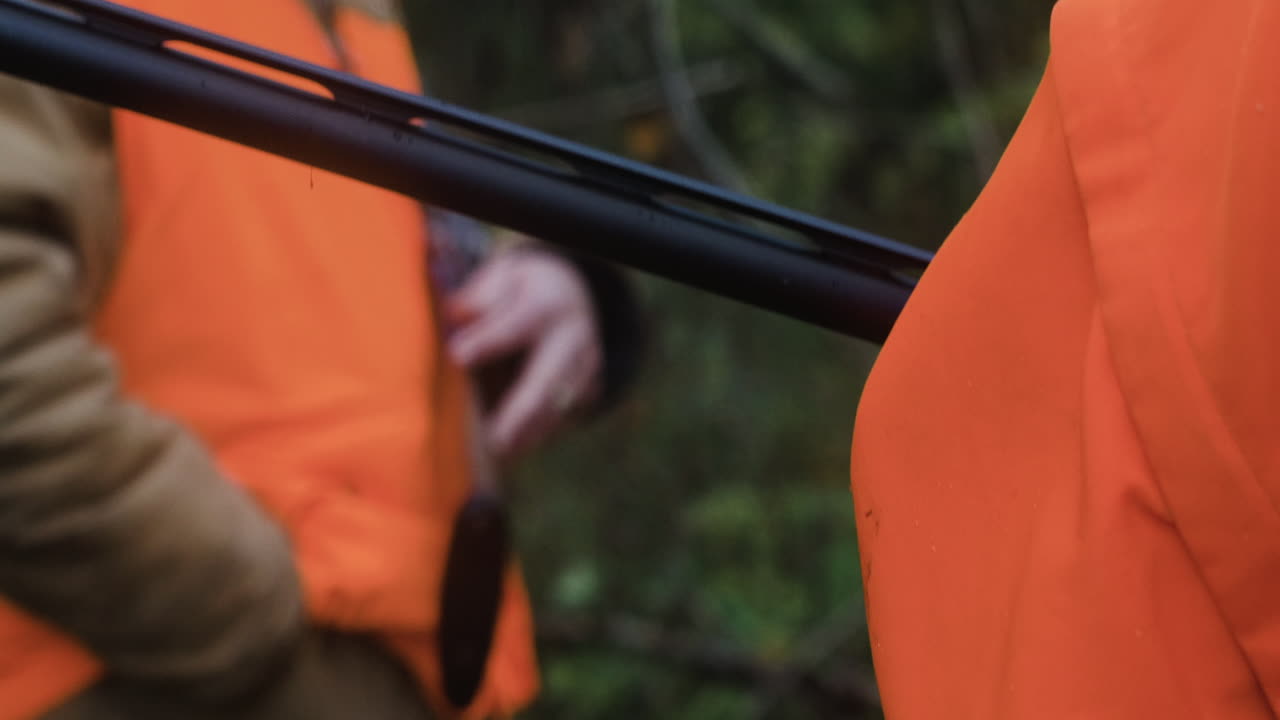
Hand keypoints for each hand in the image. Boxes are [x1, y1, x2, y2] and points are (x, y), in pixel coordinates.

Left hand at [446, 250, 601, 458]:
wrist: (572, 296)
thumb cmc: (521, 291)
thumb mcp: (501, 278)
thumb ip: (478, 298)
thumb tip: (456, 318)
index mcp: (548, 304)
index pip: (515, 326)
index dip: (487, 341)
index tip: (457, 356)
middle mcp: (574, 338)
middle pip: (547, 379)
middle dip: (520, 412)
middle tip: (495, 441)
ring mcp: (586, 368)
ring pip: (558, 407)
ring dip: (529, 434)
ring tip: (498, 453)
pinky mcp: (589, 391)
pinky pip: (564, 417)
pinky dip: (540, 435)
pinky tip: (515, 450)